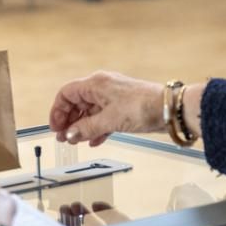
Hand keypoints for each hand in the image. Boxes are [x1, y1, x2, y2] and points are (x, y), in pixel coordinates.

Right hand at [48, 70, 162, 145]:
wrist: (169, 110)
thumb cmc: (142, 107)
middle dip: (69, 121)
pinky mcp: (122, 108)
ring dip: (81, 127)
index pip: (67, 93)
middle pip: (77, 103)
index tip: (56, 127)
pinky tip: (94, 141)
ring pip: (90, 111)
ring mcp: (113, 98)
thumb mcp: (110, 120)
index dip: (58, 110)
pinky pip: (103, 117)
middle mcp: (102, 87)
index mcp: (96, 84)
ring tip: (76, 141)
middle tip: (63, 137)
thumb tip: (69, 135)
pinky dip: (96, 128)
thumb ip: (87, 128)